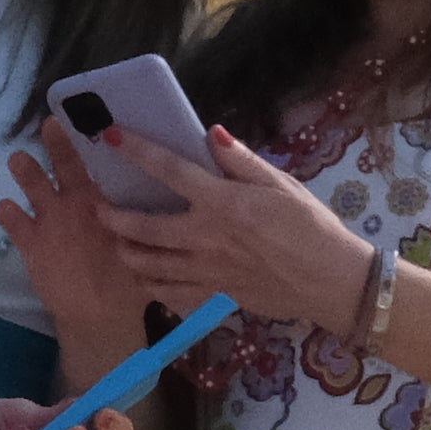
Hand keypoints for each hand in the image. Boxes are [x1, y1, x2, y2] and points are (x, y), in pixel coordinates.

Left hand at [0, 138, 153, 340]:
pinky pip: (11, 218)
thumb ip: (131, 222)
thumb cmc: (129, 284)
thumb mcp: (139, 245)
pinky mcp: (31, 242)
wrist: (101, 314)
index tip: (81, 119)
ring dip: (24, 169)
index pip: (97, 161)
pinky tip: (5, 209)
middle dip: (56, 141)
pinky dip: (7, 212)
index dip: (87, 138)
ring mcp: (51, 220)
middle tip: (48, 126)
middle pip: (65, 162)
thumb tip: (132, 210)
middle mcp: (78, 202)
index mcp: (107, 201)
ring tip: (17, 160)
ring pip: (32, 182)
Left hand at [86, 117, 382, 338]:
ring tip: (117, 241)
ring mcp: (207, 271)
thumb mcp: (282, 184)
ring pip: (148, 265)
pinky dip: (150, 284)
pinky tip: (145, 274)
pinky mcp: (214, 295)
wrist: (331, 281)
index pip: (169, 170)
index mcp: (224, 203)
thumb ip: (241, 161)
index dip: (137, 151)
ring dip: (125, 252)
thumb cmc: (312, 227)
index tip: (111, 137)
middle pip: (143, 227)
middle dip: (112, 216)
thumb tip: (210, 134)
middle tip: (99, 207)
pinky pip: (169, 293)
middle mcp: (207, 238)